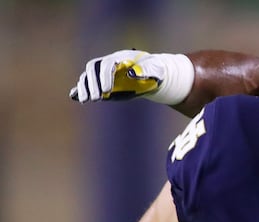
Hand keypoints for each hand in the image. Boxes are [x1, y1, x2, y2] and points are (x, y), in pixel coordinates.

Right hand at [70, 49, 193, 103]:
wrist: (153, 74)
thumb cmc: (156, 70)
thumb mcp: (157, 69)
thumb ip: (147, 70)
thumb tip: (132, 73)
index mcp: (121, 58)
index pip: (107, 63)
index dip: (105, 76)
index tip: (108, 91)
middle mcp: (109, 63)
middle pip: (93, 68)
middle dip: (92, 83)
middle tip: (96, 99)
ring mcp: (104, 73)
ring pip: (87, 76)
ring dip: (84, 88)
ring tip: (85, 101)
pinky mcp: (102, 83)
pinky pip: (87, 84)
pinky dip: (79, 89)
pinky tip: (74, 97)